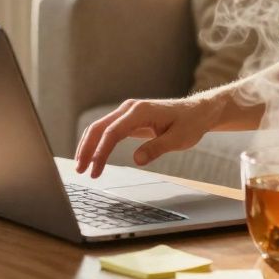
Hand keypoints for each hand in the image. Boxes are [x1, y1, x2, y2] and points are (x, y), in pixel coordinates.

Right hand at [74, 94, 224, 177]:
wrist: (198, 112)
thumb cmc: (190, 123)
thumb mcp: (178, 139)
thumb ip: (157, 148)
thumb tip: (137, 160)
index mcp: (140, 111)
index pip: (112, 132)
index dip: (101, 152)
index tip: (95, 170)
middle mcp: (130, 108)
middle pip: (99, 127)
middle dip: (87, 148)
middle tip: (80, 170)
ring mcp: (128, 112)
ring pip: (100, 128)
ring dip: (89, 146)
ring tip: (82, 167)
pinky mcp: (129, 119)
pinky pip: (108, 130)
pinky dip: (98, 143)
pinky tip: (93, 156)